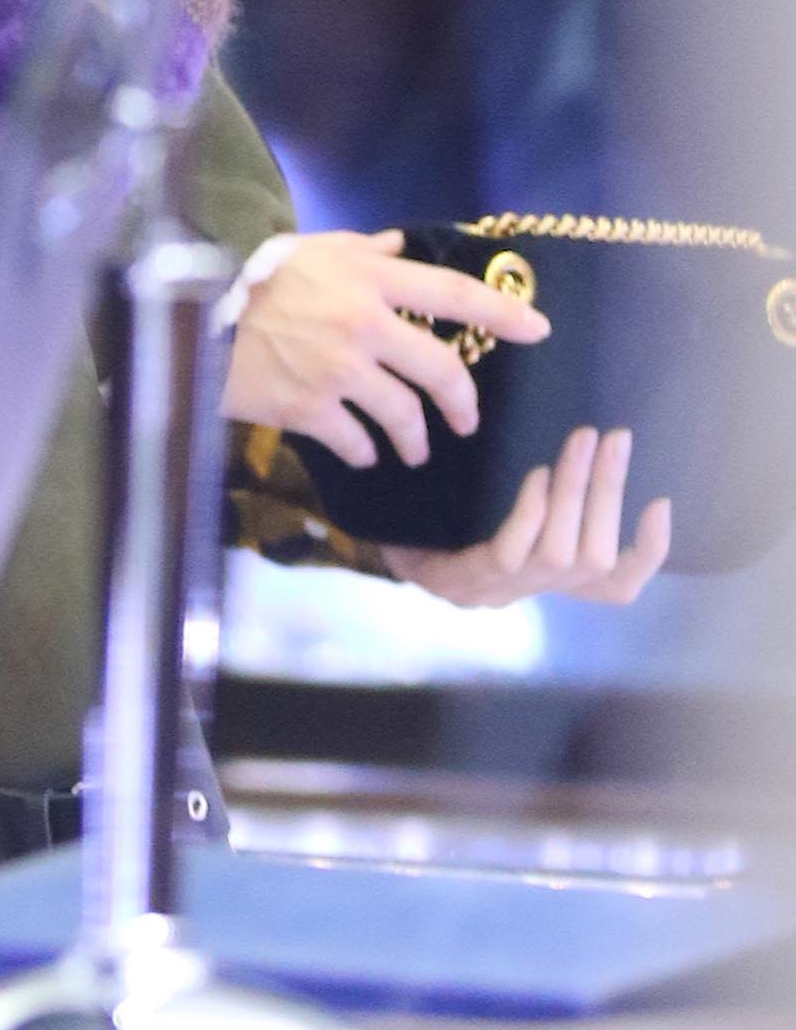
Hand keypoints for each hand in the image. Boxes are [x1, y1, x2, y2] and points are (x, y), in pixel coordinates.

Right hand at [220, 228, 551, 465]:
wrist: (193, 315)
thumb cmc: (255, 276)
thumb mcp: (311, 249)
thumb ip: (361, 251)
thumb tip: (398, 246)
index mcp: (368, 277)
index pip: (451, 293)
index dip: (502, 311)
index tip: (538, 330)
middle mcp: (364, 322)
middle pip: (441, 369)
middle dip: (461, 402)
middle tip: (465, 419)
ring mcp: (339, 369)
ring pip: (405, 415)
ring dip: (415, 439)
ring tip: (411, 449)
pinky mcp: (310, 408)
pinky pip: (356, 441)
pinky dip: (365, 452)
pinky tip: (362, 452)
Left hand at [386, 428, 672, 606]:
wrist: (369, 532)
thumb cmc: (441, 512)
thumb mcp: (496, 502)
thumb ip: (543, 490)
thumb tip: (587, 437)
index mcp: (545, 580)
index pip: (617, 587)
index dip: (648, 553)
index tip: (661, 502)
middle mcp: (530, 592)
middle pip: (595, 558)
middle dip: (609, 493)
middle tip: (616, 437)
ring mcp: (498, 592)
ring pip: (561, 554)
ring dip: (576, 494)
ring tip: (581, 441)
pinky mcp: (463, 581)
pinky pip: (512, 553)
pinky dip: (531, 512)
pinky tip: (535, 473)